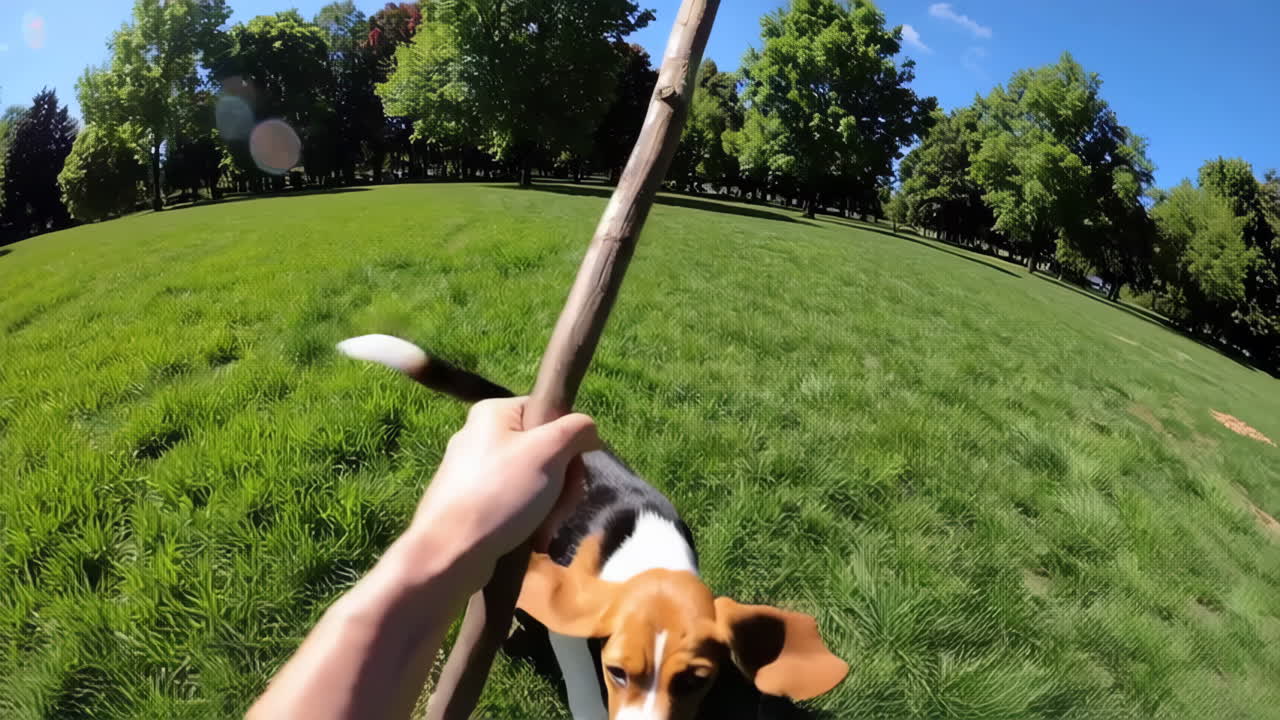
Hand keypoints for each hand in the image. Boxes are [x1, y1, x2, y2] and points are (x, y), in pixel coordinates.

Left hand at [410, 396, 600, 578]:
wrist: (450, 552)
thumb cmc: (501, 493)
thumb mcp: (548, 451)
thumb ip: (576, 430)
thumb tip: (588, 431)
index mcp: (494, 413)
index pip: (549, 412)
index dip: (569, 441)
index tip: (572, 470)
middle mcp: (482, 436)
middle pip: (546, 449)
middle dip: (562, 483)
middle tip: (561, 507)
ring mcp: (476, 471)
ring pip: (535, 479)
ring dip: (551, 506)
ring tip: (545, 530)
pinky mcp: (474, 502)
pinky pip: (516, 501)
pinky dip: (531, 519)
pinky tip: (535, 538)